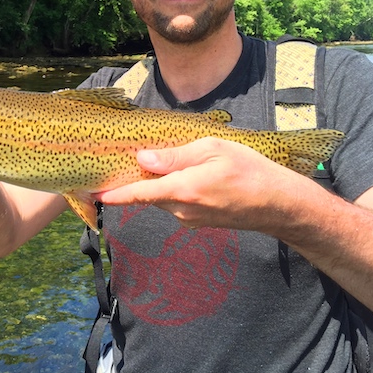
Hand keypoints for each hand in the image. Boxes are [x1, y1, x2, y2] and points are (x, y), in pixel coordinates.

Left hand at [94, 137, 311, 231]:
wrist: (279, 204)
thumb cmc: (249, 171)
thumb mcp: (212, 150)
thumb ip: (175, 156)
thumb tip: (143, 160)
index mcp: (182, 190)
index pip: (138, 194)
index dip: (114, 194)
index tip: (93, 194)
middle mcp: (181, 210)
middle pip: (149, 193)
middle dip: (139, 179)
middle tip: (132, 159)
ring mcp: (190, 219)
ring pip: (163, 198)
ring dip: (161, 183)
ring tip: (175, 163)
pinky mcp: (199, 222)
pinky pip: (178, 204)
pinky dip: (176, 190)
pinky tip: (193, 176)